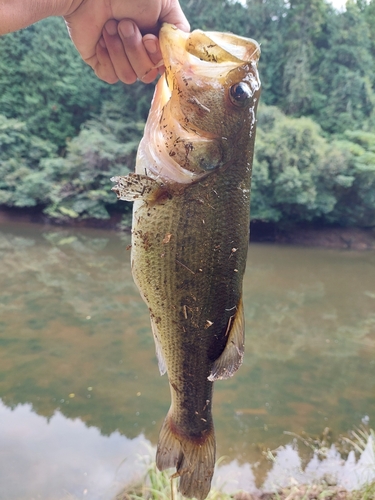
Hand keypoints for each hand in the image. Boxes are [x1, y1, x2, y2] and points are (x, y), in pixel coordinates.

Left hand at [63, 0, 189, 83]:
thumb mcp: (165, 3)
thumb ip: (178, 29)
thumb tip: (178, 51)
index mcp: (155, 37)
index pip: (164, 65)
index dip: (157, 56)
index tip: (148, 37)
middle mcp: (139, 50)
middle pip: (147, 74)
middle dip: (135, 48)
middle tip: (124, 23)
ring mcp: (120, 58)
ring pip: (130, 77)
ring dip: (120, 50)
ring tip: (110, 26)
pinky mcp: (100, 62)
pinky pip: (111, 76)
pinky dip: (106, 56)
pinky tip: (101, 37)